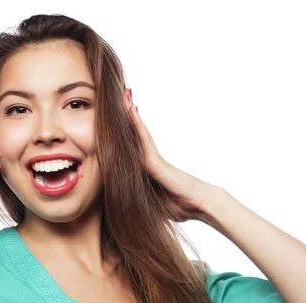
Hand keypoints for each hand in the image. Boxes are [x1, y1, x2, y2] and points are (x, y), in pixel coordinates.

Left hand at [124, 88, 218, 222]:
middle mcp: (146, 160)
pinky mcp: (155, 161)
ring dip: (129, 113)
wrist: (198, 204)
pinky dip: (136, 124)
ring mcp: (150, 158)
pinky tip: (130, 109)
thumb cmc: (178, 205)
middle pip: (130, 136)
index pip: (125, 149)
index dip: (117, 136)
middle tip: (114, 96)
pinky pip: (143, 139)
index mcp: (142, 170)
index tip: (107, 122)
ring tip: (122, 94)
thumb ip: (135, 199)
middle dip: (122, 118)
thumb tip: (121, 204)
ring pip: (136, 132)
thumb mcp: (149, 204)